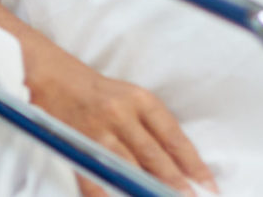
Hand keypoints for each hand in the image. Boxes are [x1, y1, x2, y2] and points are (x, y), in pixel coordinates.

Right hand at [21, 37, 215, 195]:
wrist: (53, 77)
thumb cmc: (100, 92)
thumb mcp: (133, 99)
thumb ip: (155, 128)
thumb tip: (181, 165)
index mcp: (140, 101)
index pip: (174, 138)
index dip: (193, 165)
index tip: (209, 186)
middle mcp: (121, 115)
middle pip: (155, 156)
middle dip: (176, 184)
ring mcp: (97, 132)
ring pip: (128, 168)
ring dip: (147, 190)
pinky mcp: (76, 146)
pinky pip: (93, 178)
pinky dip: (106, 194)